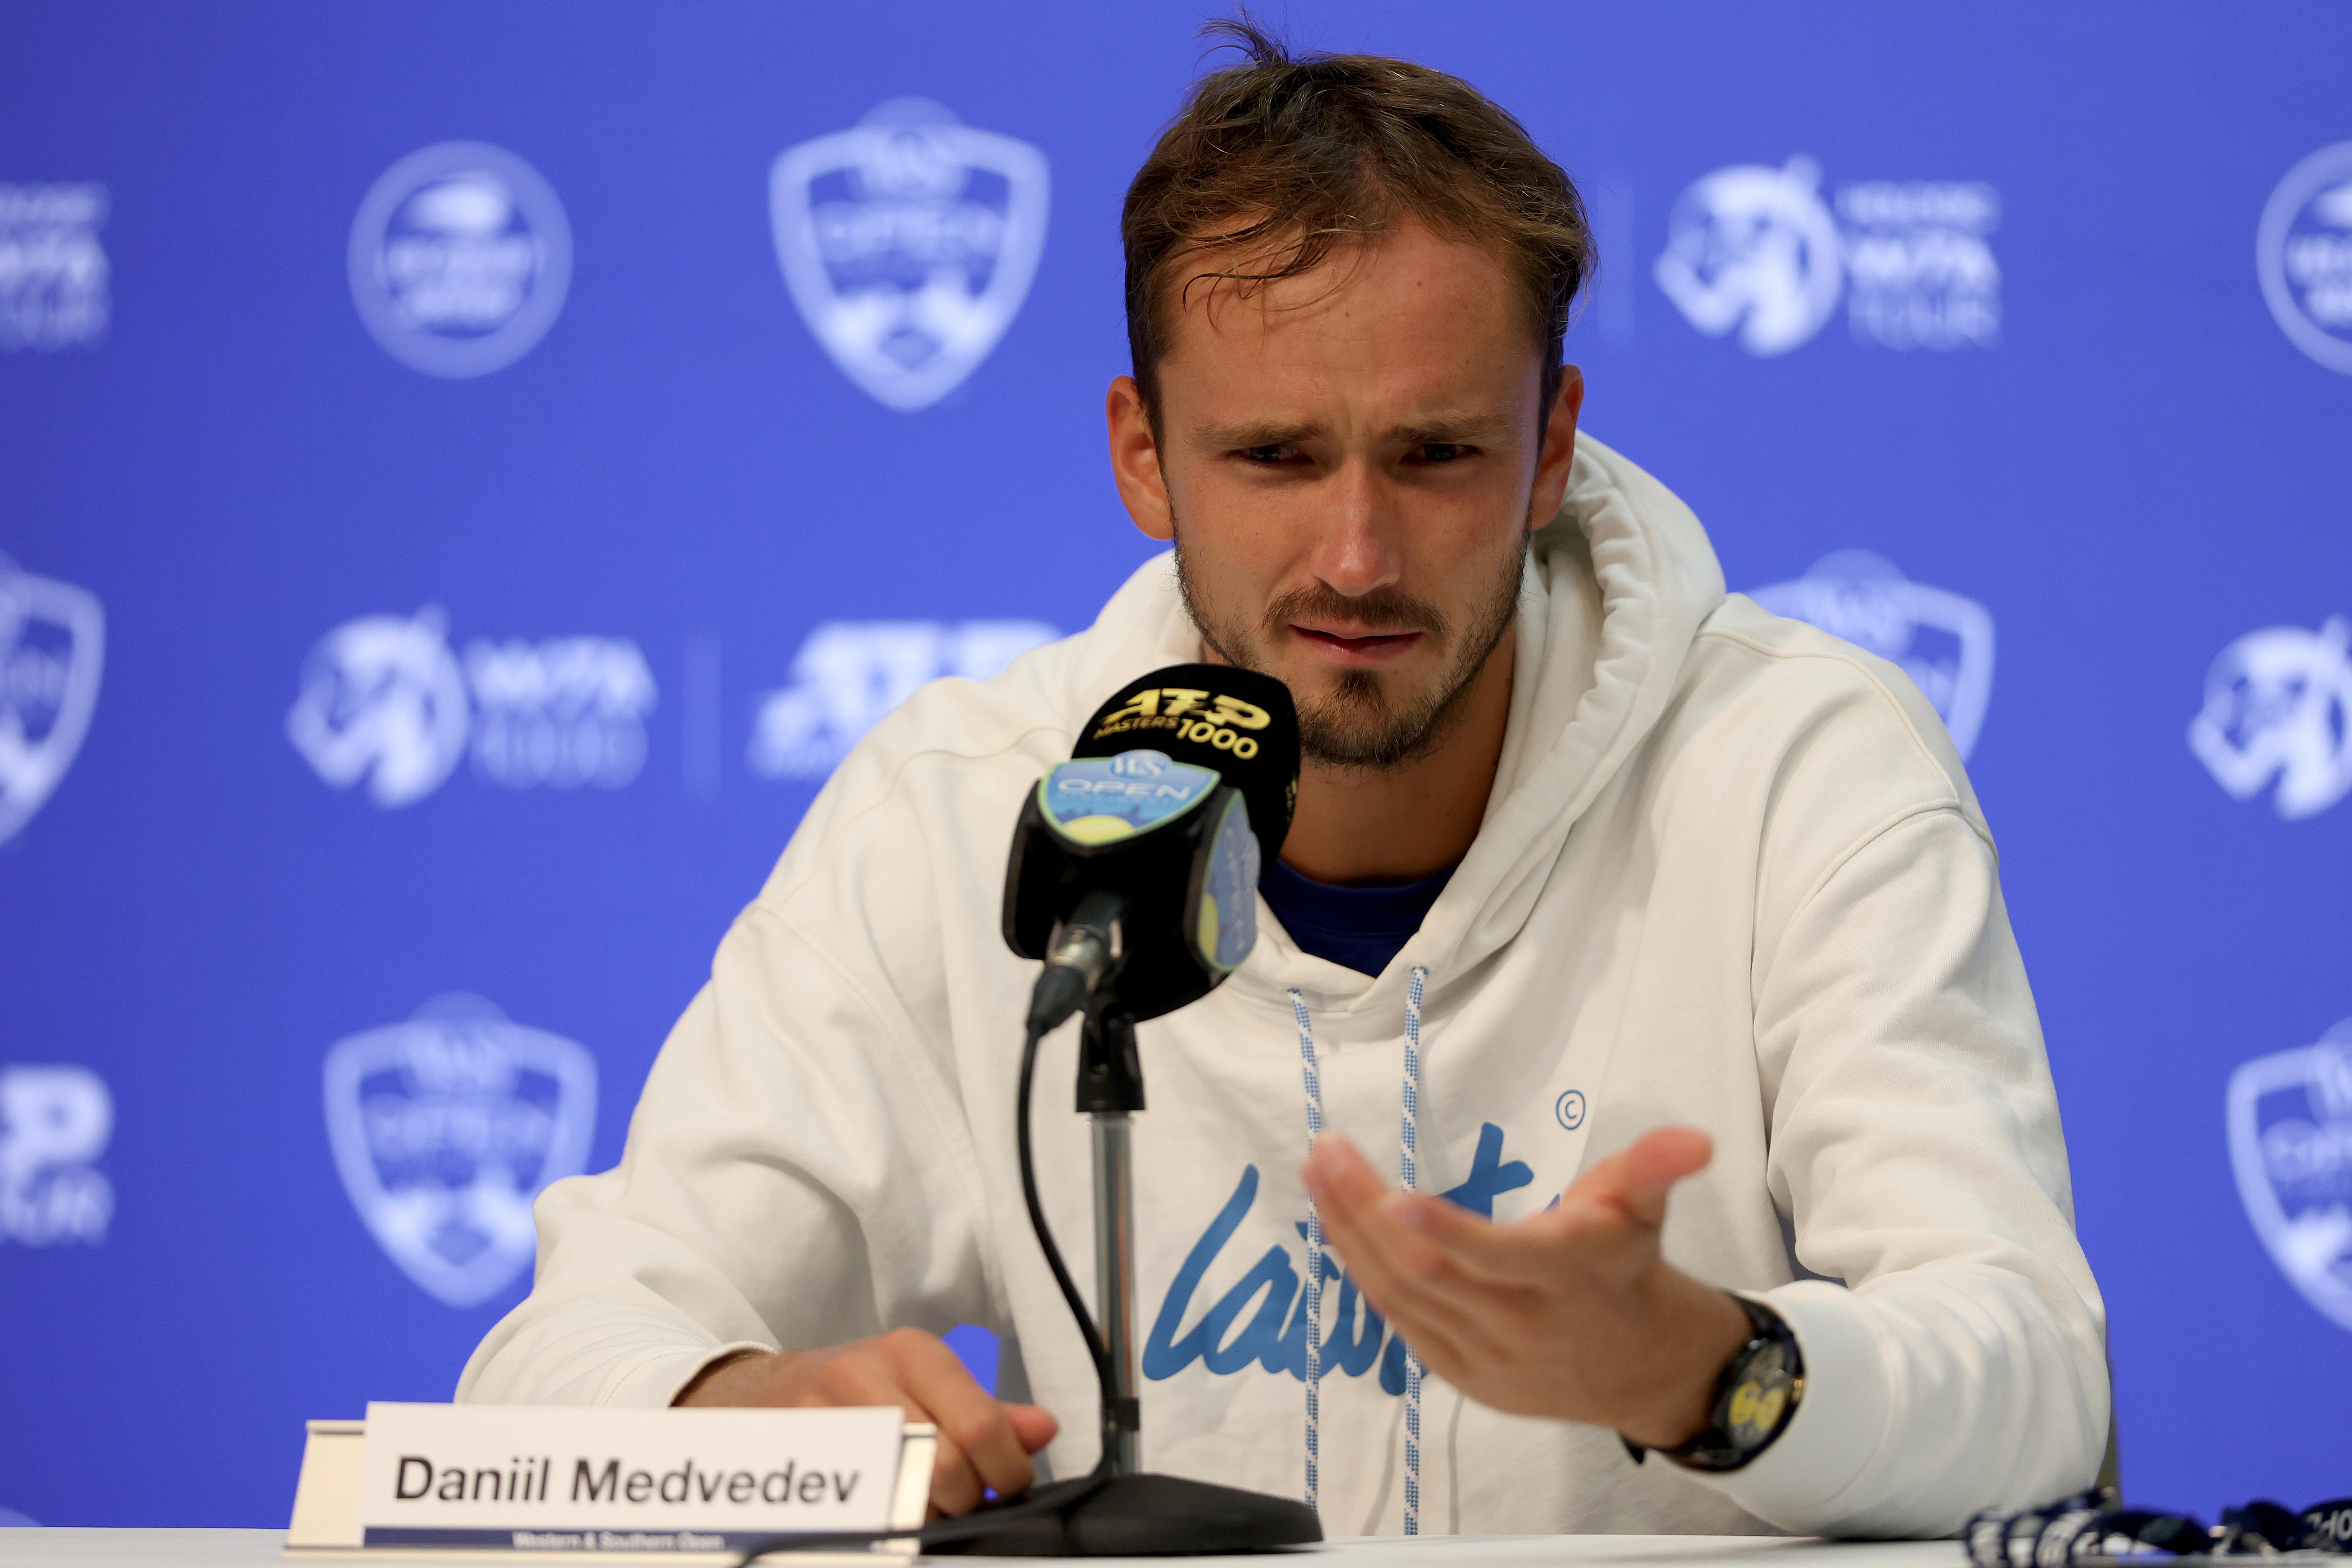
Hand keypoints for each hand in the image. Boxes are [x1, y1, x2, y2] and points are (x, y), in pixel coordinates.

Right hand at [674, 1329, 1058, 1515]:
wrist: (766, 1391)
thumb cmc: (860, 1391)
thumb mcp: (927, 1384)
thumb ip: (989, 1411)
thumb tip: (1043, 1429)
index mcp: (914, 1352)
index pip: (979, 1422)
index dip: (1005, 1470)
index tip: (1006, 1484)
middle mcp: (866, 1372)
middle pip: (942, 1465)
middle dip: (962, 1498)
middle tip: (959, 1499)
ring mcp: (824, 1413)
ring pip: (900, 1492)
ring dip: (923, 1514)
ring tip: (921, 1503)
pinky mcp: (793, 1452)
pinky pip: (856, 1508)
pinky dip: (883, 1521)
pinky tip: (885, 1510)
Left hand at [1301, 1126, 1752, 1448]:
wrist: (1641, 1370)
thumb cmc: (1626, 1268)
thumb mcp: (1644, 1209)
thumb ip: (1656, 1168)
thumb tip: (1696, 1140)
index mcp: (1563, 1276)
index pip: (1497, 1258)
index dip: (1445, 1232)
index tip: (1394, 1197)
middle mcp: (1520, 1324)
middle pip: (1427, 1273)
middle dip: (1365, 1211)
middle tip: (1324, 1152)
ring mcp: (1484, 1357)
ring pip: (1400, 1297)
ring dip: (1349, 1235)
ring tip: (1316, 1174)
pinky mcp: (1460, 1374)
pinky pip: (1399, 1321)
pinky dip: (1363, 1273)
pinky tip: (1336, 1226)